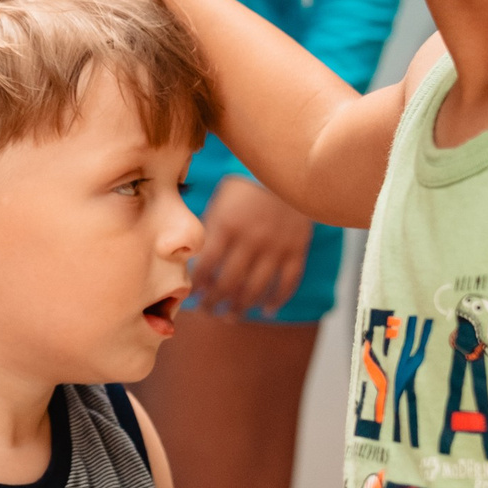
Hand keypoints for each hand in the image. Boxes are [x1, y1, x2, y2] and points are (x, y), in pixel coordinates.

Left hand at [189, 174, 314, 313]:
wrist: (289, 171)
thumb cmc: (247, 188)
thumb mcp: (221, 201)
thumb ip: (209, 229)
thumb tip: (191, 261)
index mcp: (227, 226)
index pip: (206, 266)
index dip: (197, 285)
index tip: (192, 295)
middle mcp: (251, 239)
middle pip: (229, 283)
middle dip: (214, 302)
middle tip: (208, 311)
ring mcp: (276, 247)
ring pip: (256, 289)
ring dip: (241, 307)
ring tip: (230, 316)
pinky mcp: (297, 250)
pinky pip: (287, 283)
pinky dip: (277, 300)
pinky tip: (267, 310)